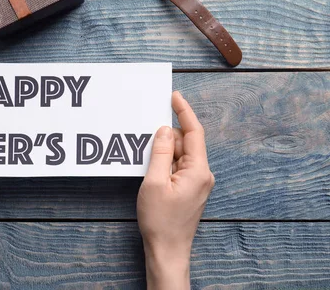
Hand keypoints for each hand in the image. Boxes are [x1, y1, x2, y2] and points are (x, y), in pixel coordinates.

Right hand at [137, 91, 214, 289]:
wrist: (168, 251)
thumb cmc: (160, 220)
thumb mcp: (154, 182)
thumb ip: (160, 152)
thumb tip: (165, 129)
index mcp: (199, 170)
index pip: (194, 132)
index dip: (184, 111)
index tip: (174, 96)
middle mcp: (202, 174)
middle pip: (185, 143)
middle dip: (166, 136)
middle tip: (144, 130)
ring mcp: (197, 183)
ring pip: (180, 155)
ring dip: (164, 151)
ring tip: (144, 154)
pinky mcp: (189, 189)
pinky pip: (178, 167)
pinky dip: (165, 162)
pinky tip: (150, 165)